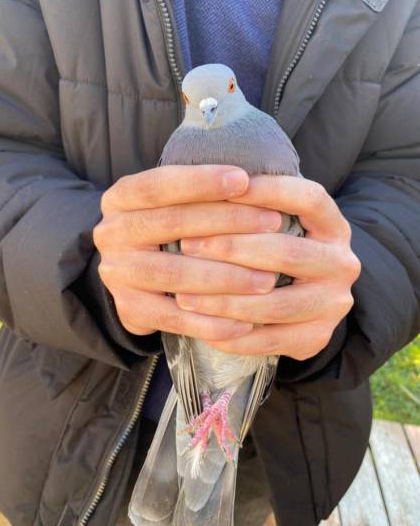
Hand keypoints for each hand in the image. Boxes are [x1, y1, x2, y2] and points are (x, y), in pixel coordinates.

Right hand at [93, 165, 281, 340]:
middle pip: (171, 224)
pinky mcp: (128, 309)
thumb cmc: (168, 230)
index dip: (201, 182)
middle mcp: (111, 232)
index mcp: (120, 198)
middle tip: (273, 223)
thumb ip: (197, 193)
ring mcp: (117, 273)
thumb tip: (252, 182)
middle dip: (227, 222)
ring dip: (226, 277)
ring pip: (174, 274)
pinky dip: (211, 322)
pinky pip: (174, 318)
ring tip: (268, 279)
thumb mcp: (170, 203)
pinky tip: (245, 322)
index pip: (159, 184)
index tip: (244, 179)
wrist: (132, 277)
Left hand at [176, 176, 360, 359]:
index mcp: (334, 226)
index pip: (309, 199)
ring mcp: (333, 304)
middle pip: (287, 253)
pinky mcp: (316, 338)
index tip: (223, 185)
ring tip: (183, 295)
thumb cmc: (277, 251)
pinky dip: (230, 335)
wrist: (308, 300)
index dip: (268, 190)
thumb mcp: (277, 224)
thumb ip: (253, 209)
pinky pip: (268, 342)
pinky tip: (200, 326)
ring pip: (274, 304)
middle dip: (232, 248)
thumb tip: (202, 184)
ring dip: (223, 300)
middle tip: (186, 244)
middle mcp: (342, 263)